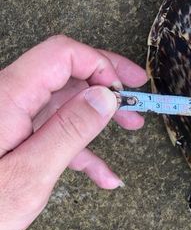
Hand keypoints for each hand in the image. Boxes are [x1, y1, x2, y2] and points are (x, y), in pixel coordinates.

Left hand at [0, 35, 146, 229]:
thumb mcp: (28, 175)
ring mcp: (9, 119)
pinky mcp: (10, 138)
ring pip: (62, 102)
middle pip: (65, 72)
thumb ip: (70, 131)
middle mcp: (8, 100)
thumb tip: (105, 96)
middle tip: (138, 91)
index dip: (98, 64)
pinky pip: (51, 131)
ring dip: (99, 115)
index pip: (62, 54)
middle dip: (106, 82)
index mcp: (8, 98)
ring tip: (132, 127)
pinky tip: (104, 175)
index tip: (123, 90)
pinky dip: (81, 148)